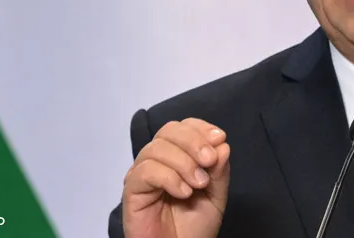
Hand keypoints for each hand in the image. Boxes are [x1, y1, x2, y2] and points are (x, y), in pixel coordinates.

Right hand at [121, 118, 230, 237]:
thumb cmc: (195, 226)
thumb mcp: (216, 194)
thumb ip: (220, 170)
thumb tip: (222, 144)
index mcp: (177, 156)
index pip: (183, 126)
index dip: (201, 128)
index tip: (219, 139)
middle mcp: (157, 161)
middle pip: (169, 130)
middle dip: (194, 141)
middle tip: (209, 161)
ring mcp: (142, 174)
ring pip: (157, 148)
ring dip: (184, 162)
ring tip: (198, 184)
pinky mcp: (132, 191)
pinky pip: (145, 171)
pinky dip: (169, 177)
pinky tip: (183, 193)